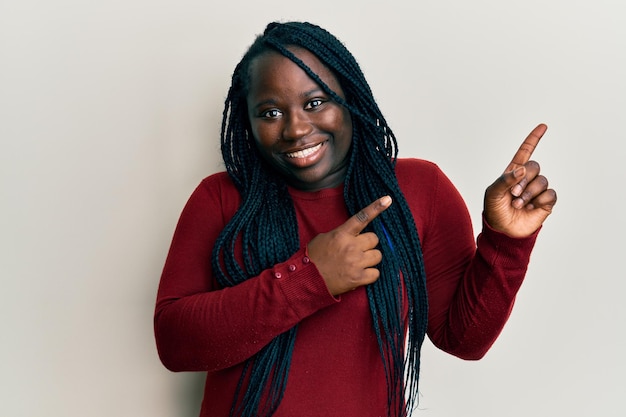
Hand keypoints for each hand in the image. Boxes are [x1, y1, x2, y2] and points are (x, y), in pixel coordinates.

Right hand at [307, 196, 391, 295]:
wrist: (307, 279)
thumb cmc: (314, 257)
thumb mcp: (324, 238)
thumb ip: (341, 234)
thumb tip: (354, 235)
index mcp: (342, 234)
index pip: (361, 218)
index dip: (376, 208)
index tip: (387, 200)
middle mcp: (351, 246)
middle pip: (374, 239)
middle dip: (368, 244)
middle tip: (359, 250)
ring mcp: (356, 262)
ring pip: (378, 256)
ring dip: (371, 259)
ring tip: (359, 263)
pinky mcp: (358, 278)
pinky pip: (376, 273)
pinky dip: (370, 274)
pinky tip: (360, 274)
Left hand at [484, 123, 556, 237]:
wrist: (503, 231)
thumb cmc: (494, 211)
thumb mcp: (492, 193)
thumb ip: (504, 179)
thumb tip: (522, 169)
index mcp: (513, 172)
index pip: (525, 152)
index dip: (534, 139)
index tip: (543, 126)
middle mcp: (527, 178)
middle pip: (534, 166)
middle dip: (523, 180)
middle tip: (513, 194)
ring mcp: (537, 190)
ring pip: (542, 180)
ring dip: (529, 193)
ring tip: (518, 204)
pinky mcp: (545, 202)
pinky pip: (550, 194)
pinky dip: (539, 201)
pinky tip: (530, 208)